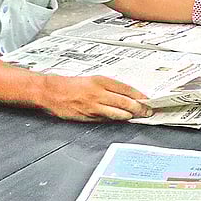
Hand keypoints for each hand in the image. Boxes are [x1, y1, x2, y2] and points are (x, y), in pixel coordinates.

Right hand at [36, 74, 152, 121]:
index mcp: (101, 81)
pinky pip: (106, 120)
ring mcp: (93, 106)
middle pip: (124, 102)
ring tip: (138, 116)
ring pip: (117, 113)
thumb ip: (110, 87)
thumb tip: (128, 96)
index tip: (148, 100)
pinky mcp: (87, 117)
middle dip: (139, 108)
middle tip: (147, 111)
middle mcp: (98, 93)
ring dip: (129, 116)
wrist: (51, 92)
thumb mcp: (94, 80)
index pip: (127, 89)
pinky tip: (122, 120)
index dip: (139, 96)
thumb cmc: (72, 85)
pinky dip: (115, 120)